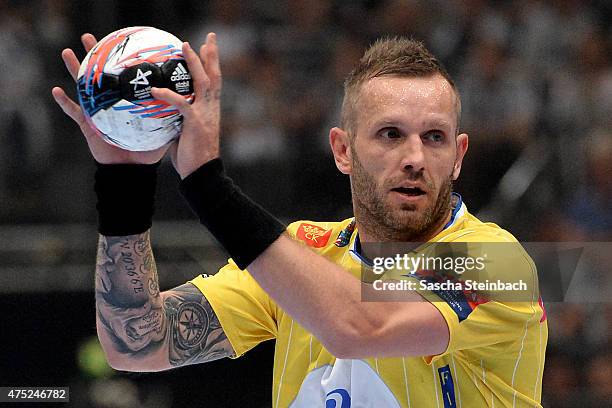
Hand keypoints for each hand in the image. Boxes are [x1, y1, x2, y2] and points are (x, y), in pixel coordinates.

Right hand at [51, 33, 169, 164]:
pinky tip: (56, 90)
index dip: (121, 60)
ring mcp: (97, 113)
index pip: (125, 76)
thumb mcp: (162, 129)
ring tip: (67, 52)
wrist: (133, 171)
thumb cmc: (147, 152)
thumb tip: (189, 97)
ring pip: (83, 87)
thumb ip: (172, 114)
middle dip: (94, 55)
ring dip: (74, 70)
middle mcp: (110, 104)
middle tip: (89, 37)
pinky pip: (74, 113)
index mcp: (126, 102)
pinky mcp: (88, 126)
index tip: (120, 40)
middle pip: (101, 74)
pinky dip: (64, 103)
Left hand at [151, 33, 220, 178]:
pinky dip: (168, 95)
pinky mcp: (194, 123)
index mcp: (211, 110)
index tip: (208, 47)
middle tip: (210, 37)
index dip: (212, 64)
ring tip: (186, 46)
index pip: (214, 82)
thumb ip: (179, 117)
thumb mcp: (186, 131)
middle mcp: (211, 108)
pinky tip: (156, 89)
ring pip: (202, 82)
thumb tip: (162, 108)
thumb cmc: (192, 156)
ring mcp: (205, 114)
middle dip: (212, 55)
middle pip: (214, 76)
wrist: (201, 173)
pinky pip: (180, 104)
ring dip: (194, 63)